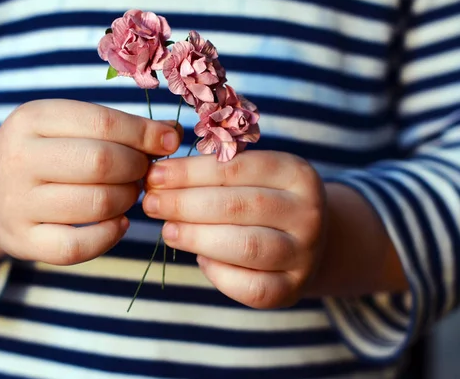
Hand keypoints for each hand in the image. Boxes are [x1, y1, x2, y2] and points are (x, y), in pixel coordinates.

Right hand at [0, 99, 180, 265]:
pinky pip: (79, 246)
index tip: (169, 141)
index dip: (144, 134)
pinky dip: (110, 235)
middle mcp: (16, 158)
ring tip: (130, 193)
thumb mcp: (68, 127)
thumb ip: (119, 127)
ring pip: (95, 204)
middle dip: (136, 168)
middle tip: (143, 172)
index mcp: (30, 119)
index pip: (102, 123)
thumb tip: (173, 134)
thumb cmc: (46, 155)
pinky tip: (119, 222)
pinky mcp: (21, 241)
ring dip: (127, 200)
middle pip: (100, 162)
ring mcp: (15, 203)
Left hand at [142, 150, 325, 307]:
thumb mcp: (254, 176)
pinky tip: (200, 257)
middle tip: (151, 203)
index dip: (190, 172)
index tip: (155, 176)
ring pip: (244, 246)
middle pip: (237, 206)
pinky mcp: (292, 289)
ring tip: (167, 230)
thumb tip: (161, 176)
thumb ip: (217, 172)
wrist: (306, 241)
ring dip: (196, 237)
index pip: (236, 169)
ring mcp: (304, 254)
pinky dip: (217, 272)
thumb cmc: (265, 200)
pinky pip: (249, 286)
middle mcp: (308, 213)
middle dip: (185, 204)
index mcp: (297, 174)